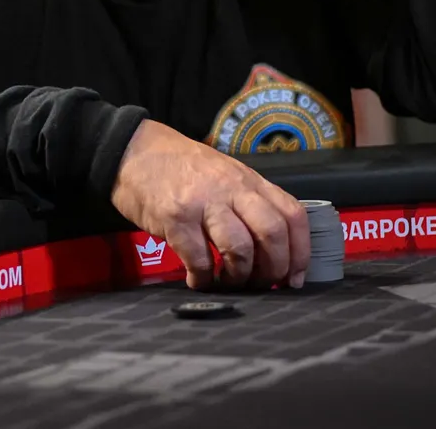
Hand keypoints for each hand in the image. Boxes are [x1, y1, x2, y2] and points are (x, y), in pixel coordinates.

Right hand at [110, 120, 308, 289]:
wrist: (134, 150)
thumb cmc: (181, 168)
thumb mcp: (225, 175)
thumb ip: (250, 203)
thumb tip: (274, 249)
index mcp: (249, 181)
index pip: (292, 215)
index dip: (300, 253)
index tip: (295, 278)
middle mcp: (231, 189)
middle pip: (272, 233)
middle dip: (273, 269)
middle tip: (262, 284)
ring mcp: (203, 202)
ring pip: (240, 248)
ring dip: (238, 276)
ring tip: (228, 282)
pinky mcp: (175, 217)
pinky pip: (199, 258)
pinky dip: (203, 279)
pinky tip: (198, 280)